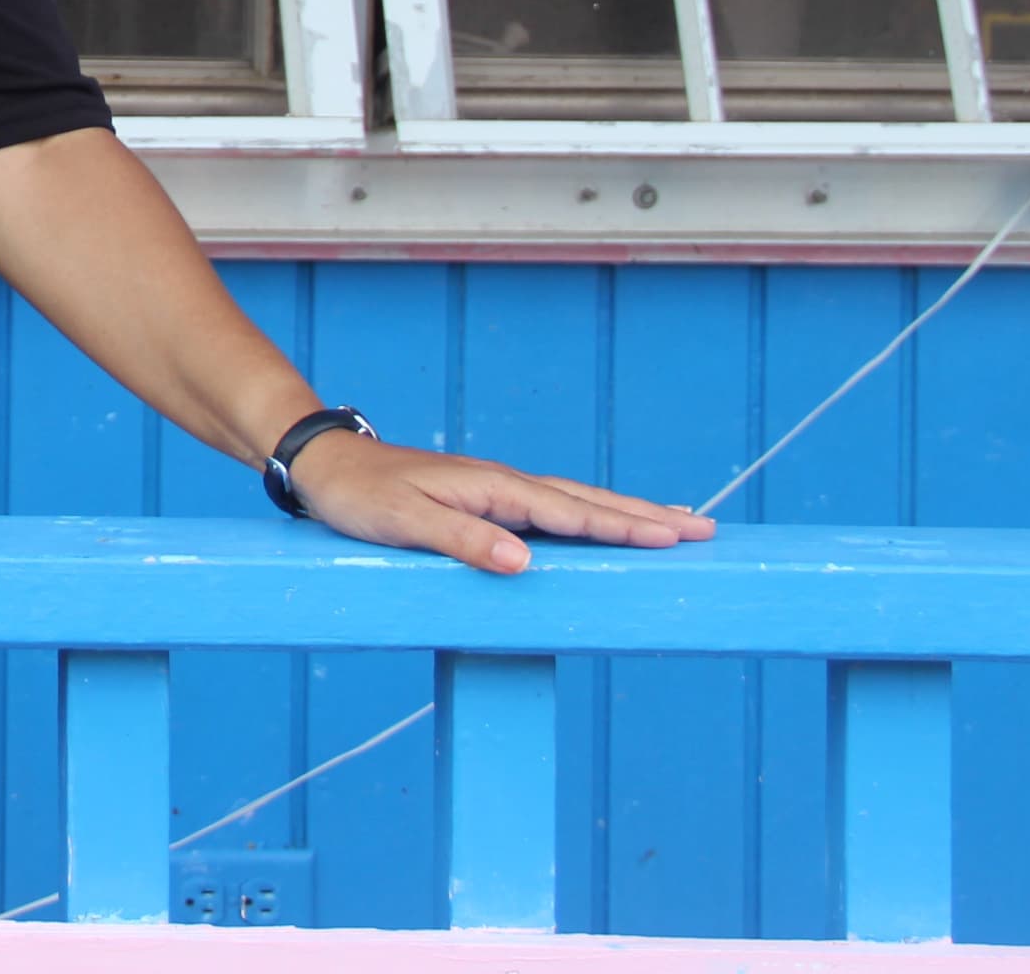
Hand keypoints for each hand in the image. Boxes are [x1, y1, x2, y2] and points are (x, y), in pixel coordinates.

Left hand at [285, 431, 713, 573]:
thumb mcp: (404, 523)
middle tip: (705, 529)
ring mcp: (496, 492)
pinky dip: (587, 518)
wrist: (324, 466)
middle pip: (588, 503)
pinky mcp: (484, 503)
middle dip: (646, 517)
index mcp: (494, 488)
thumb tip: (523, 564)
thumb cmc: (358, 497)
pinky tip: (598, 528)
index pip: (573, 512)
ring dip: (624, 514)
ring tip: (673, 525)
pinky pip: (551, 512)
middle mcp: (503, 485)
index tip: (677, 537)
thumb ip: (463, 543)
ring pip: (574, 504)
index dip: (625, 527)